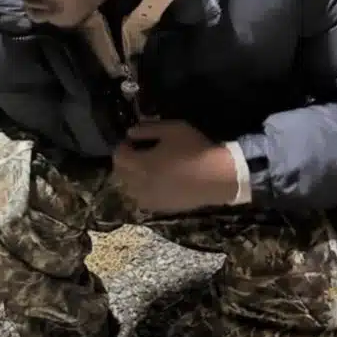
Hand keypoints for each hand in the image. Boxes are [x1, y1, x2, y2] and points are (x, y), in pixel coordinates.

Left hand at [112, 120, 238, 213]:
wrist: (218, 176)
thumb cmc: (195, 148)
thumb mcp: (172, 129)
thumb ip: (147, 129)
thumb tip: (130, 133)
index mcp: (141, 164)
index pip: (118, 156)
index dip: (123, 146)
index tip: (133, 141)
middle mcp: (140, 184)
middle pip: (120, 174)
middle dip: (124, 162)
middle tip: (137, 154)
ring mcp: (150, 199)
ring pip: (128, 189)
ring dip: (131, 178)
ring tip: (144, 169)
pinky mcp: (161, 208)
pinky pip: (142, 201)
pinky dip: (142, 191)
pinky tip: (154, 183)